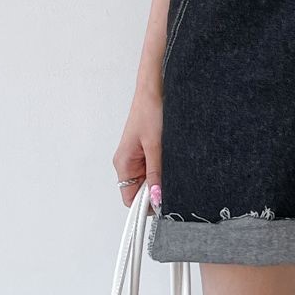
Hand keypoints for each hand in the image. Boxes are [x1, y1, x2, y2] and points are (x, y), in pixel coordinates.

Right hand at [113, 85, 162, 211]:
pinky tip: (170, 160)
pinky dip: (162, 170)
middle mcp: (127, 163)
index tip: (163, 201)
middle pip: (140, 192)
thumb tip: (156, 198)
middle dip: (155, 191)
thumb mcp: (155, 146)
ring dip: (160, 179)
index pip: (130, 199)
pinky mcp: (146, 152)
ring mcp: (136, 158)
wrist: (153, 90)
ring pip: (148, 181)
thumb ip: (155, 174)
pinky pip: (153, 169)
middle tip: (171, 183)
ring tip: (171, 166)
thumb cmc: (149, 111)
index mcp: (123, 163)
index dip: (146, 204)